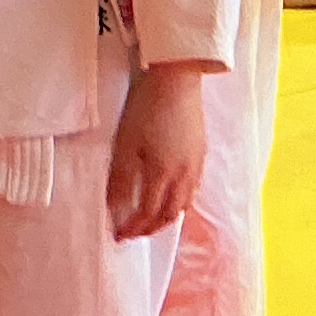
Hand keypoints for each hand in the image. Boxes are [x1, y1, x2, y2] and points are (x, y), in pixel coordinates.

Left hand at [107, 60, 210, 238]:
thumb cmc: (147, 108)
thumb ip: (120, 179)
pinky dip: (181, 202)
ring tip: (152, 221)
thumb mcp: (126, 144)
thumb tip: (114, 208)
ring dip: (167, 218)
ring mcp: (196, 165)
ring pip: (184, 204)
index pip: (147, 214)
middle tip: (135, 233)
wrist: (177, 80)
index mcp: (162, 174)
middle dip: (151, 229)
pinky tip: (172, 196)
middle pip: (169, 215)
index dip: (133, 228)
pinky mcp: (201, 153)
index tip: (120, 236)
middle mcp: (183, 175)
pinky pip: (193, 189)